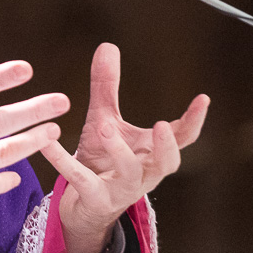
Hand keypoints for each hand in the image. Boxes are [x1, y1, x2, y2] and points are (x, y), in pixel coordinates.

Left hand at [42, 42, 208, 252]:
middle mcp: (143, 173)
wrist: (83, 207)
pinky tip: (48, 141)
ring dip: (119, 151)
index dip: (194, 121)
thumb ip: (107, 87)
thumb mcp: (105, 120)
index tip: (203, 99)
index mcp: (152, 154)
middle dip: (167, 147)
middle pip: (166, 164)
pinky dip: (63, 160)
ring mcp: (120, 189)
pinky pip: (80, 179)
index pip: (182, 139)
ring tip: (105, 128)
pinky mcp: (93, 199)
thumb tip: (108, 45)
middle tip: (163, 125)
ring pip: (129, 173)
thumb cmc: (101, 161)